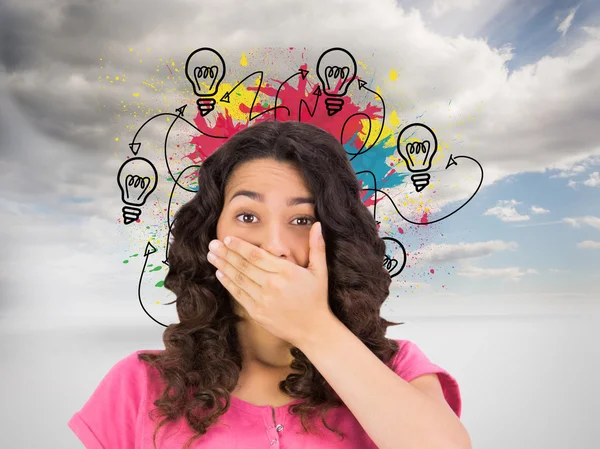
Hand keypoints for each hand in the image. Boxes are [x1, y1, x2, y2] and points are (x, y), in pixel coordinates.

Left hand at [206, 221, 334, 346]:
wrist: (313, 329)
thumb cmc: (316, 298)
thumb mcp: (320, 270)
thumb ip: (317, 246)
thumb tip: (318, 225)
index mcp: (286, 271)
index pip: (257, 255)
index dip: (240, 246)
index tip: (228, 238)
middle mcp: (272, 284)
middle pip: (244, 265)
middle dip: (226, 253)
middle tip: (213, 244)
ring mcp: (263, 300)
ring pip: (239, 279)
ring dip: (223, 266)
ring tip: (211, 255)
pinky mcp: (257, 312)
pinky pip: (239, 294)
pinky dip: (228, 283)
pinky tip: (220, 273)